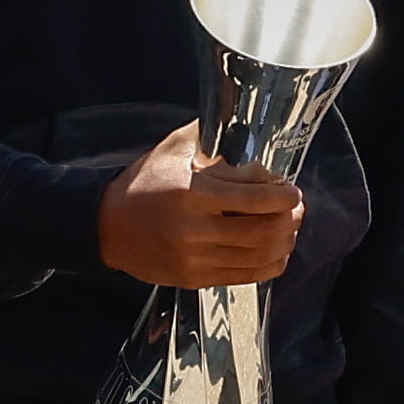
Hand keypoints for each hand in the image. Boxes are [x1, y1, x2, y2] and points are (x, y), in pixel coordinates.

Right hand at [97, 122, 302, 287]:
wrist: (106, 226)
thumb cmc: (143, 183)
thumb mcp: (172, 150)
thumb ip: (209, 136)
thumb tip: (246, 124)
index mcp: (193, 193)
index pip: (254, 199)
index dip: (284, 196)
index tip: (292, 190)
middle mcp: (195, 230)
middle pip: (263, 231)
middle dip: (290, 219)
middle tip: (297, 208)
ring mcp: (195, 259)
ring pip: (258, 257)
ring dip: (284, 242)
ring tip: (289, 229)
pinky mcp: (194, 278)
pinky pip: (244, 276)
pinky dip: (269, 265)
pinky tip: (277, 253)